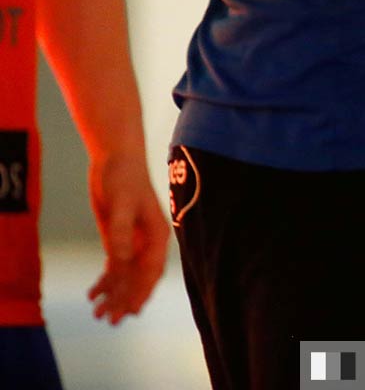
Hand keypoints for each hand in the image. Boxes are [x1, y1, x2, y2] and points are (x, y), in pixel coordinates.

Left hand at [86, 153, 167, 323]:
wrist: (115, 159)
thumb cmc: (124, 178)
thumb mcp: (121, 205)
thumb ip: (121, 234)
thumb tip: (120, 262)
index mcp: (157, 235)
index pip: (151, 271)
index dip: (141, 292)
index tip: (130, 311)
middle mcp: (148, 243)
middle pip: (139, 278)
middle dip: (125, 300)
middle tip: (109, 320)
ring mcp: (133, 242)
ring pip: (125, 276)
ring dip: (114, 295)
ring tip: (97, 314)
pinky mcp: (118, 239)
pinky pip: (114, 266)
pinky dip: (105, 281)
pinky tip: (93, 293)